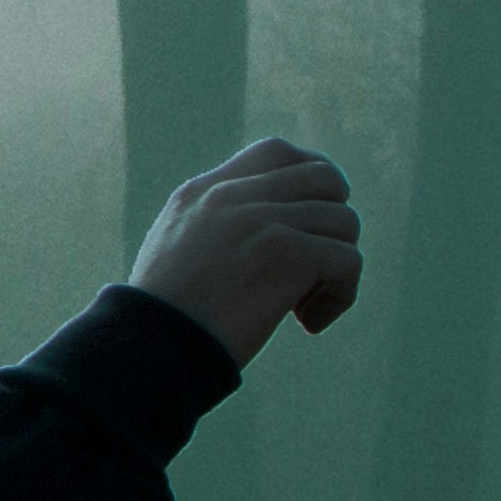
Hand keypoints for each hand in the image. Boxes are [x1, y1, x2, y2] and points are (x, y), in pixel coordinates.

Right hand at [127, 137, 364, 362]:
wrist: (152, 348)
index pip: (276, 152)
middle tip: (313, 267)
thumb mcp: (177, 250)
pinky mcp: (286, 252)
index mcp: (204, 190)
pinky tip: (309, 322)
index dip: (309, 179)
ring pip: (344, 222)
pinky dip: (340, 295)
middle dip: (334, 223)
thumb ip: (215, 225)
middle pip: (325, 178)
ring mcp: (261, 219)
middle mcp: (232, 195)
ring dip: (337, 268)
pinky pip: (348, 260)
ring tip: (304, 305)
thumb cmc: (162, 319)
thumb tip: (266, 228)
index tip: (306, 223)